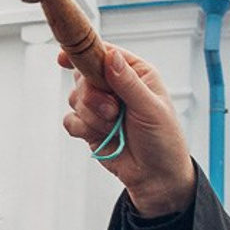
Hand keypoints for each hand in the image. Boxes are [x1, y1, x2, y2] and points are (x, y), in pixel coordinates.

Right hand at [60, 44, 195, 216]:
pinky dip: (82, 128)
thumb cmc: (163, 141)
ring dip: (92, 115)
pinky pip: (70, 120)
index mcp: (134, 73)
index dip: (84, 52)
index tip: (65, 56)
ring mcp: (100, 106)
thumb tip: (111, 57)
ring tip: (113, 126)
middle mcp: (115, 86)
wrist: (155, 177)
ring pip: (74, 98)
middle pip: (83, 75)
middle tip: (113, 110)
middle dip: (93, 95)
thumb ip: (128, 83)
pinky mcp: (89, 126)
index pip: (104, 53)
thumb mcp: (151, 108)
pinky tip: (100, 134)